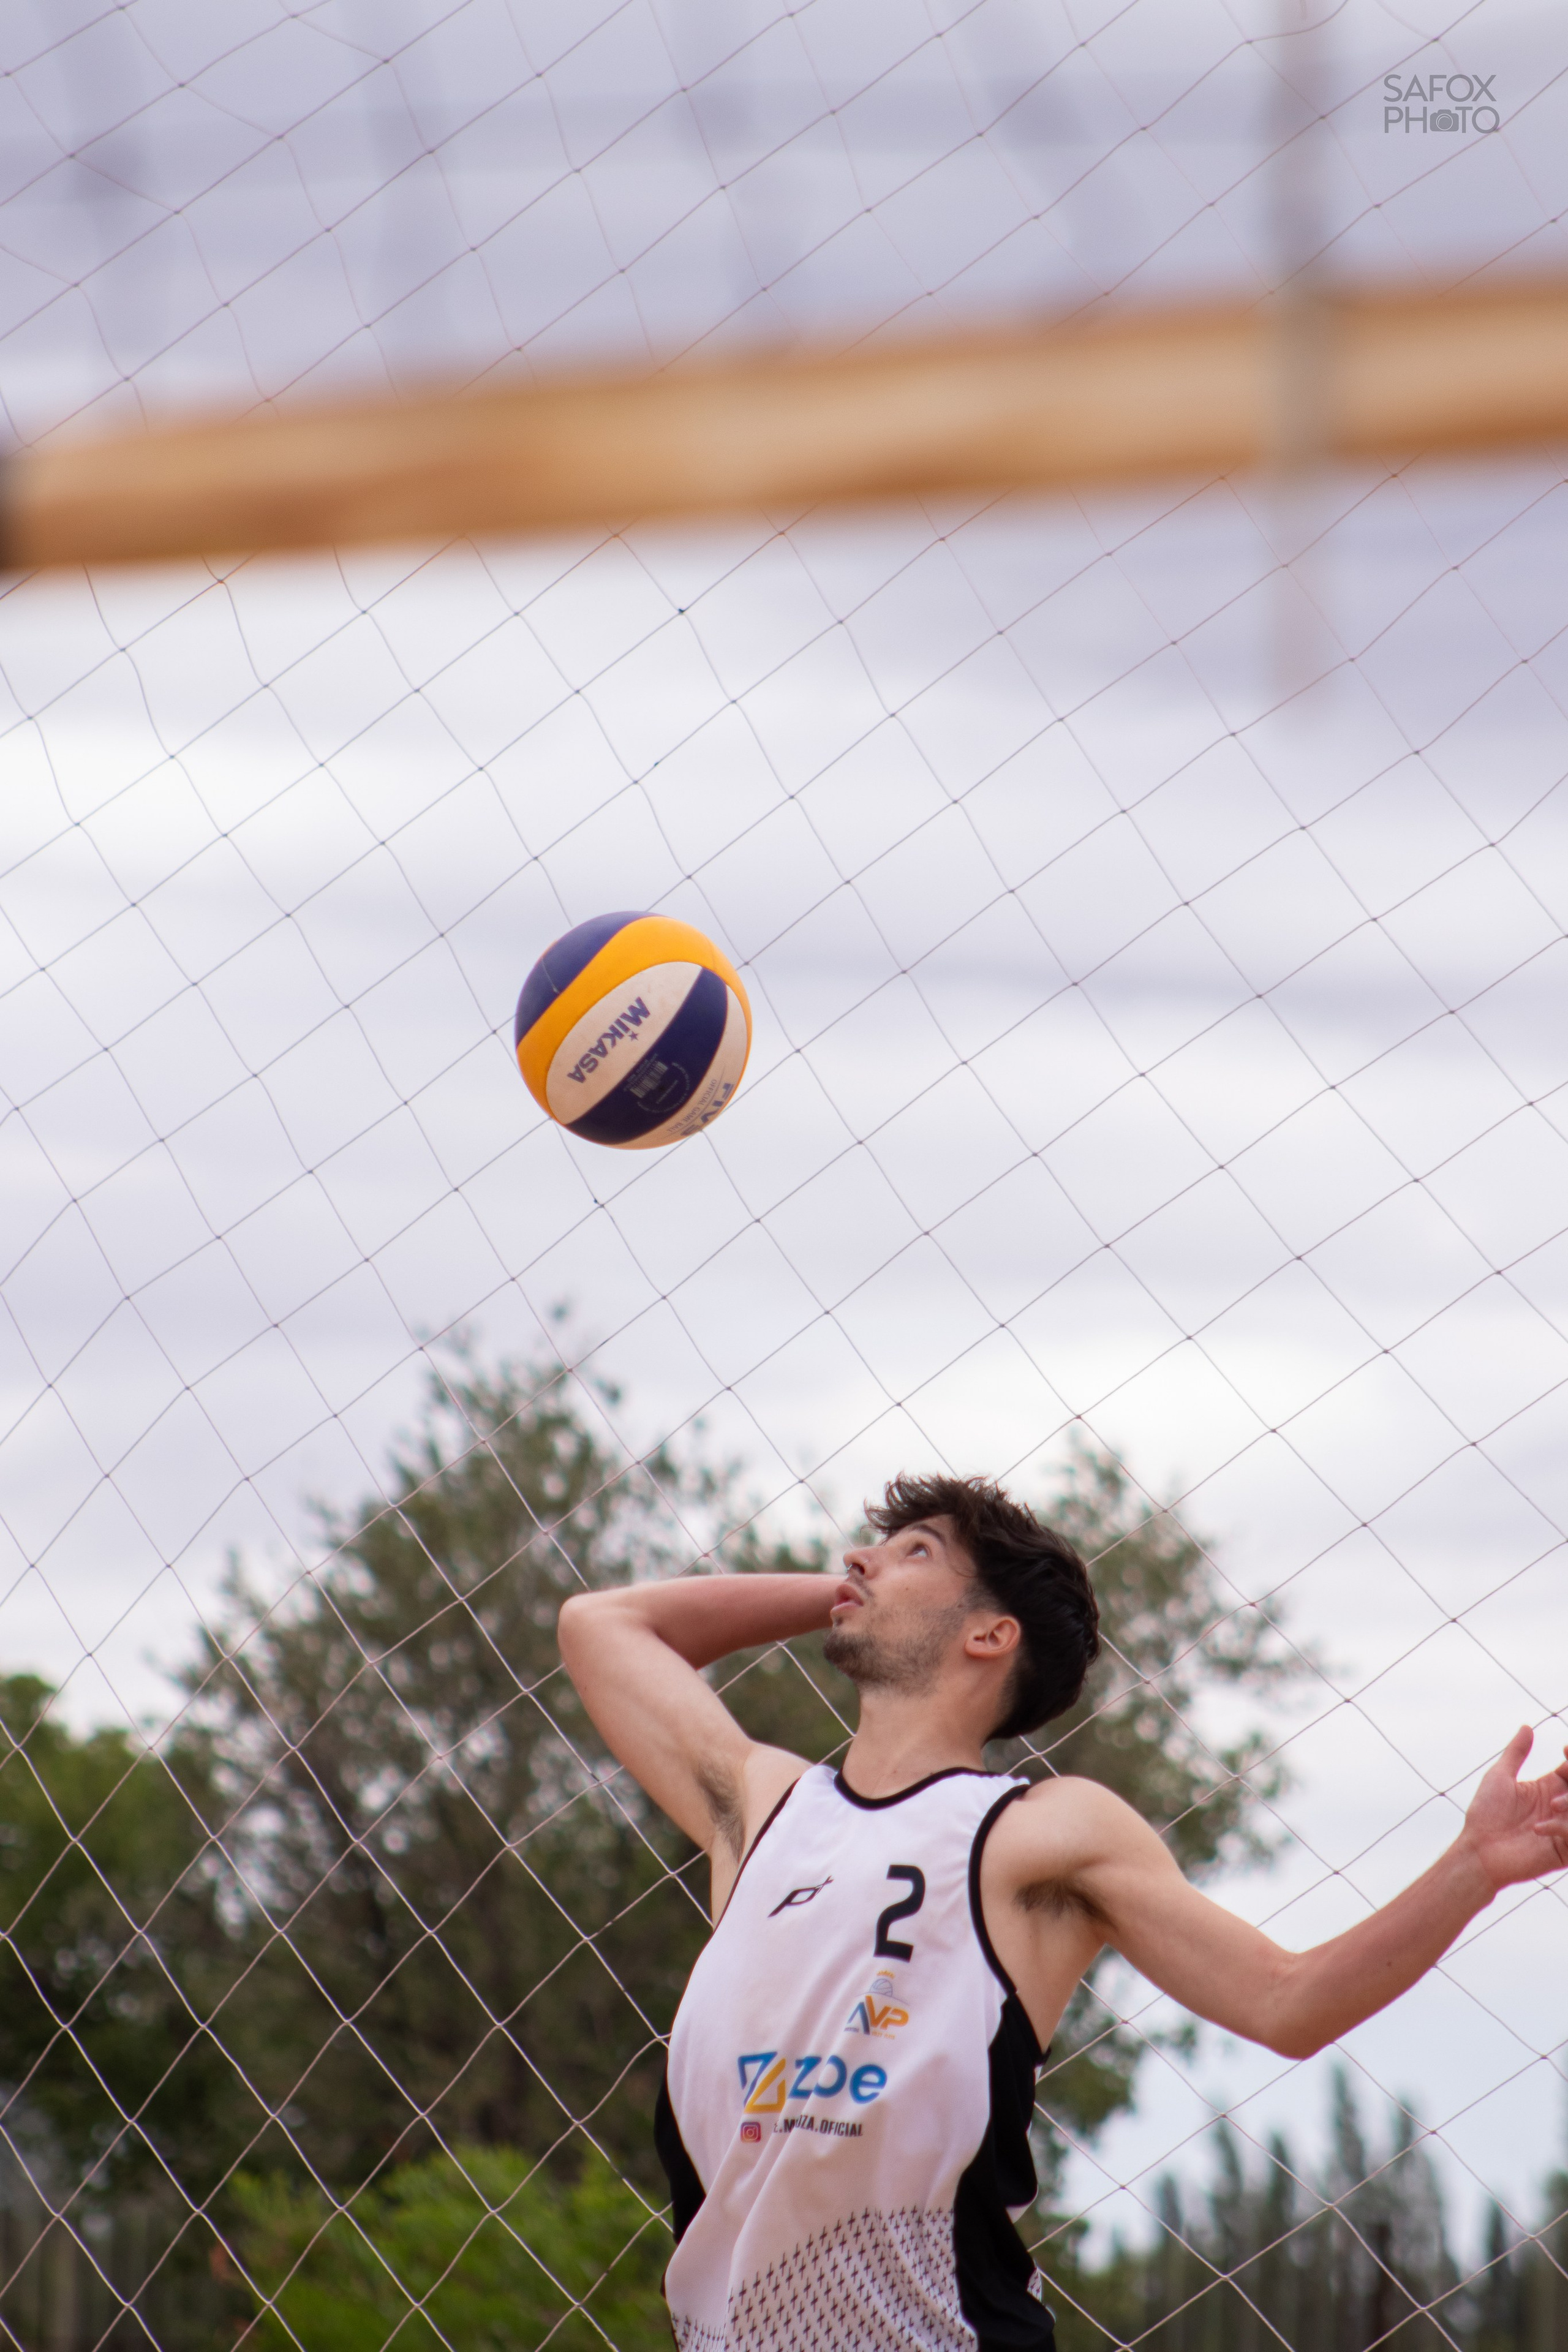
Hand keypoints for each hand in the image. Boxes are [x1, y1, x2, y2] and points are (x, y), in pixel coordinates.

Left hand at [1460, 1726, 1567, 1893]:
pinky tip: (1538, 1828)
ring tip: (1552, 1804)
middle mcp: (1559, 1807)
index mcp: (1548, 1788)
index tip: (1565, 1750)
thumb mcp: (1500, 1777)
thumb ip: (1516, 1753)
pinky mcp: (1563, 1852)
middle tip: (1564, 1772)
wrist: (1478, 1850)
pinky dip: (1562, 1828)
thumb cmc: (1485, 1814)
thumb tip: (1527, 1726)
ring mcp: (1563, 1829)